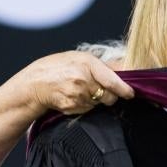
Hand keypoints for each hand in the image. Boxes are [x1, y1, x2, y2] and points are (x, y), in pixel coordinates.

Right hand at [14, 51, 133, 116]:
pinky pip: (87, 109)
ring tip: (80, 90)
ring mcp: (77, 95)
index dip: (124, 89)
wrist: (35, 83)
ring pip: (98, 104)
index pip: (112, 80)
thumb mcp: (79, 57)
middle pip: (109, 96)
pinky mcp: (72, 107)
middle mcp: (83, 79)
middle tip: (100, 90)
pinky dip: (84, 105)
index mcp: (87, 63)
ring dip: (95, 100)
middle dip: (109, 96)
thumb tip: (125, 68)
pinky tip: (73, 97)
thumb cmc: (57, 67)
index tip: (130, 94)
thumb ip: (103, 65)